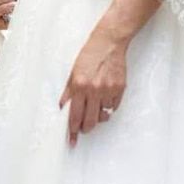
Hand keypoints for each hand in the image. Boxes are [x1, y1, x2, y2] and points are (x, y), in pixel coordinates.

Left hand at [58, 27, 127, 146]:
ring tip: (95, 106)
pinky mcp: (120, 88)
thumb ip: (68, 92)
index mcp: (79, 86)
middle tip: (84, 128)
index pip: (74, 116)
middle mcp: (94, 90)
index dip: (73, 131)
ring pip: (104, 115)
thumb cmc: (90, 54)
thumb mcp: (73, 72)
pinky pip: (114, 107)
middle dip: (86, 128)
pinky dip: (109, 106)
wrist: (109, 42)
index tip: (72, 140)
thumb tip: (63, 108)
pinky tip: (105, 97)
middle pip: (90, 121)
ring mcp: (108, 90)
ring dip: (99, 115)